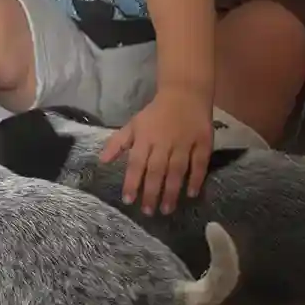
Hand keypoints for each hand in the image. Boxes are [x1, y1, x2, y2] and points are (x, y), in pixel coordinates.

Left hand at [99, 90, 212, 215]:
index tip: (128, 200)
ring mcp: (184, 142)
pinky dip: (196, 178)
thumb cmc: (156, 113)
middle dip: (151, 192)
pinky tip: (191, 193)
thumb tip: (101, 161)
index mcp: (145, 137)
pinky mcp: (203, 142)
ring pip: (177, 169)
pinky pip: (200, 163)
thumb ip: (118, 143)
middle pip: (156, 170)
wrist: (185, 93)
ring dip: (172, 190)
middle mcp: (164, 141)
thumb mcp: (134, 124)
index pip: (136, 162)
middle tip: (148, 212)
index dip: (132, 182)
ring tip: (166, 209)